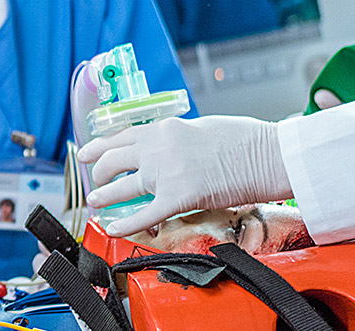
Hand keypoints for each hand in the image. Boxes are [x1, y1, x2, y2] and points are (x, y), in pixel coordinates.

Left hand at [75, 116, 291, 236]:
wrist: (269, 154)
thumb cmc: (246, 140)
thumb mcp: (202, 127)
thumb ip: (177, 138)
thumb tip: (167, 148)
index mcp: (164, 128)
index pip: (120, 136)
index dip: (98, 147)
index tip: (85, 153)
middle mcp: (158, 148)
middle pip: (112, 161)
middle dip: (99, 173)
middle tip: (95, 182)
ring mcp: (166, 173)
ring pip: (121, 187)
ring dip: (104, 196)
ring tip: (95, 202)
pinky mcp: (179, 198)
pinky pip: (144, 215)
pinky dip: (125, 224)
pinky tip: (112, 229)